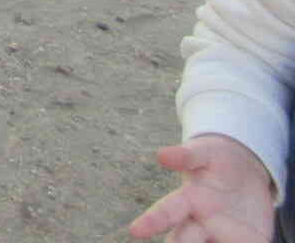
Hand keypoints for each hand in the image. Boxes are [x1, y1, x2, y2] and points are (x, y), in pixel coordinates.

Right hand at [127, 133, 276, 240]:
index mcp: (188, 200)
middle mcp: (202, 222)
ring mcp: (225, 234)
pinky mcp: (250, 240)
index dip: (151, 222)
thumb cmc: (217, 158)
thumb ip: (186, 155)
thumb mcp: (204, 152)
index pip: (166, 212)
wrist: (247, 170)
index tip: (135, 230)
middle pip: (184, 239)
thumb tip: (162, 156)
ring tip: (213, 242)